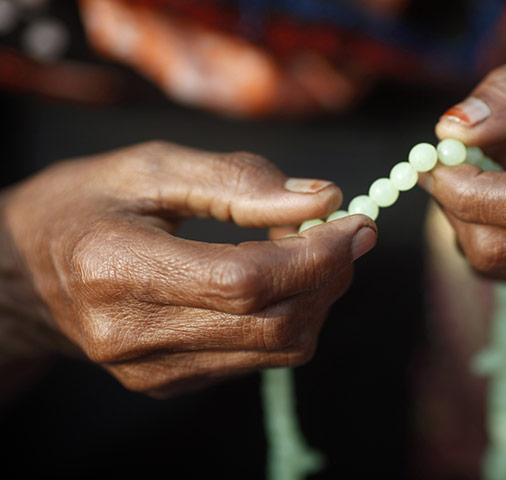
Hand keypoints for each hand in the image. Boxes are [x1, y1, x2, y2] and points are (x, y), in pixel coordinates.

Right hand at [0, 141, 376, 395]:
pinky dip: (289, 316)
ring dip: (317, 297)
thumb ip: (238, 180)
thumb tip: (323, 199)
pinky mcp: (168, 384)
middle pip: (272, 323)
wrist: (26, 274)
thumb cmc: (88, 204)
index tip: (356, 222)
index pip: (244, 282)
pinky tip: (276, 280)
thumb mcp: (153, 167)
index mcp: (116, 269)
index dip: (314, 254)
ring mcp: (150, 371)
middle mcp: (131, 335)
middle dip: (330, 275)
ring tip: (307, 249)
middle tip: (345, 231)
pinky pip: (258, 358)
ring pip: (278, 348)